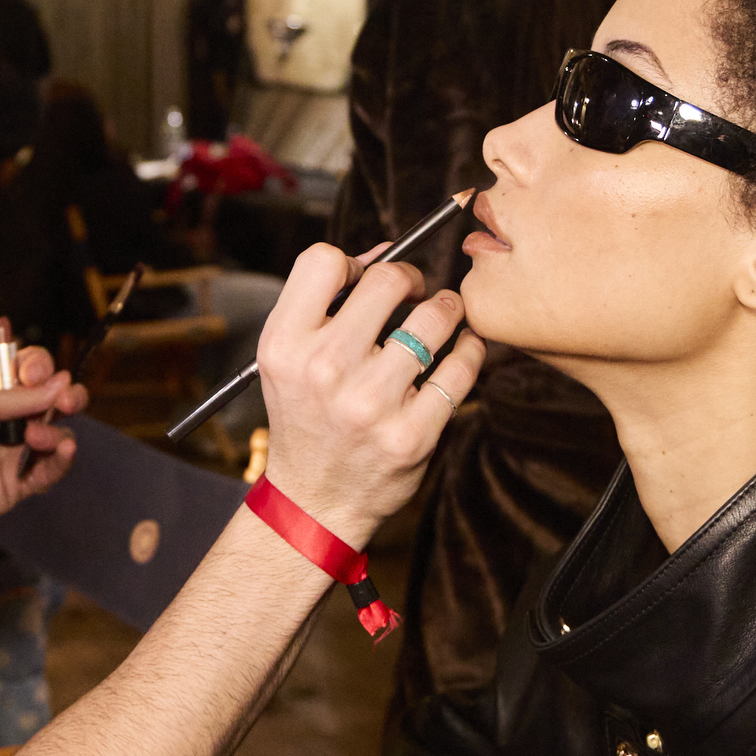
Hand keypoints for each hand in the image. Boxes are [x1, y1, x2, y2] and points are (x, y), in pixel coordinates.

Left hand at [0, 347, 87, 552]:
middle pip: (52, 400)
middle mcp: (7, 418)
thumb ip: (20, 396)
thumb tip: (62, 381)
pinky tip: (64, 451)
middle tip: (69, 402)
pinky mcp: (17, 483)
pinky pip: (49, 470)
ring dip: (55, 433)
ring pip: (56, 435)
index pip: (29, 369)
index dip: (41, 368)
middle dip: (68, 397)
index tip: (38, 376)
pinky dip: (60, 461)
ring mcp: (13, 451)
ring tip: (34, 439)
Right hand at [253, 244, 486, 548]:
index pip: (322, 261)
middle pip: (388, 280)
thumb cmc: (306, 418)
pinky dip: (470, 350)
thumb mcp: (289, 359)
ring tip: (446, 316)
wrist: (314, 501)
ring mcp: (370, 404)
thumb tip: (383, 253)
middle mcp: (323, 370)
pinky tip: (464, 348)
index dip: (354, 260)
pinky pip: (461, 368)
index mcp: (284, 345)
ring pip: (435, 319)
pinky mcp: (411, 434)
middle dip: (412, 279)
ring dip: (448, 309)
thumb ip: (324, 304)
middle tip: (418, 292)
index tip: (370, 279)